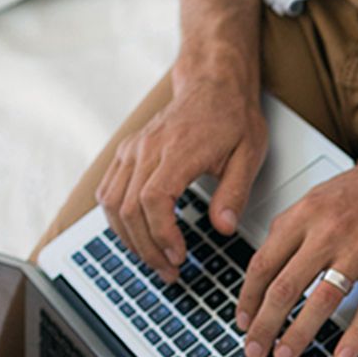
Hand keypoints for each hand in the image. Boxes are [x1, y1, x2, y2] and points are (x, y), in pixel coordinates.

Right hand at [97, 74, 266, 282]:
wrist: (213, 84)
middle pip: (129, 208)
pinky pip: (108, 191)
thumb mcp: (249, 155)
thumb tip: (224, 228)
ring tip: (154, 260)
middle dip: (148, 248)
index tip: (180, 256)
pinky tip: (136, 235)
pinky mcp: (127, 152)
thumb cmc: (232, 117)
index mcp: (178, 149)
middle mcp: (148, 149)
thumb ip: (235, 193)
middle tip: (170, 272)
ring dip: (130, 239)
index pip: (154, 200)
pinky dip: (117, 219)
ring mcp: (133, 150)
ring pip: (112, 203)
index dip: (162, 234)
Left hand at [235, 149, 357, 356]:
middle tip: (255, 348)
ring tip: (286, 356)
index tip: (243, 318)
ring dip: (297, 335)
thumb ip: (297, 224)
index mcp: (307, 213)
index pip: (264, 263)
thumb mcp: (325, 193)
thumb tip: (273, 254)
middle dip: (264, 325)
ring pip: (319, 301)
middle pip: (284, 287)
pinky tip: (341, 354)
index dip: (248, 298)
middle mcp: (328, 231)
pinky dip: (354, 336)